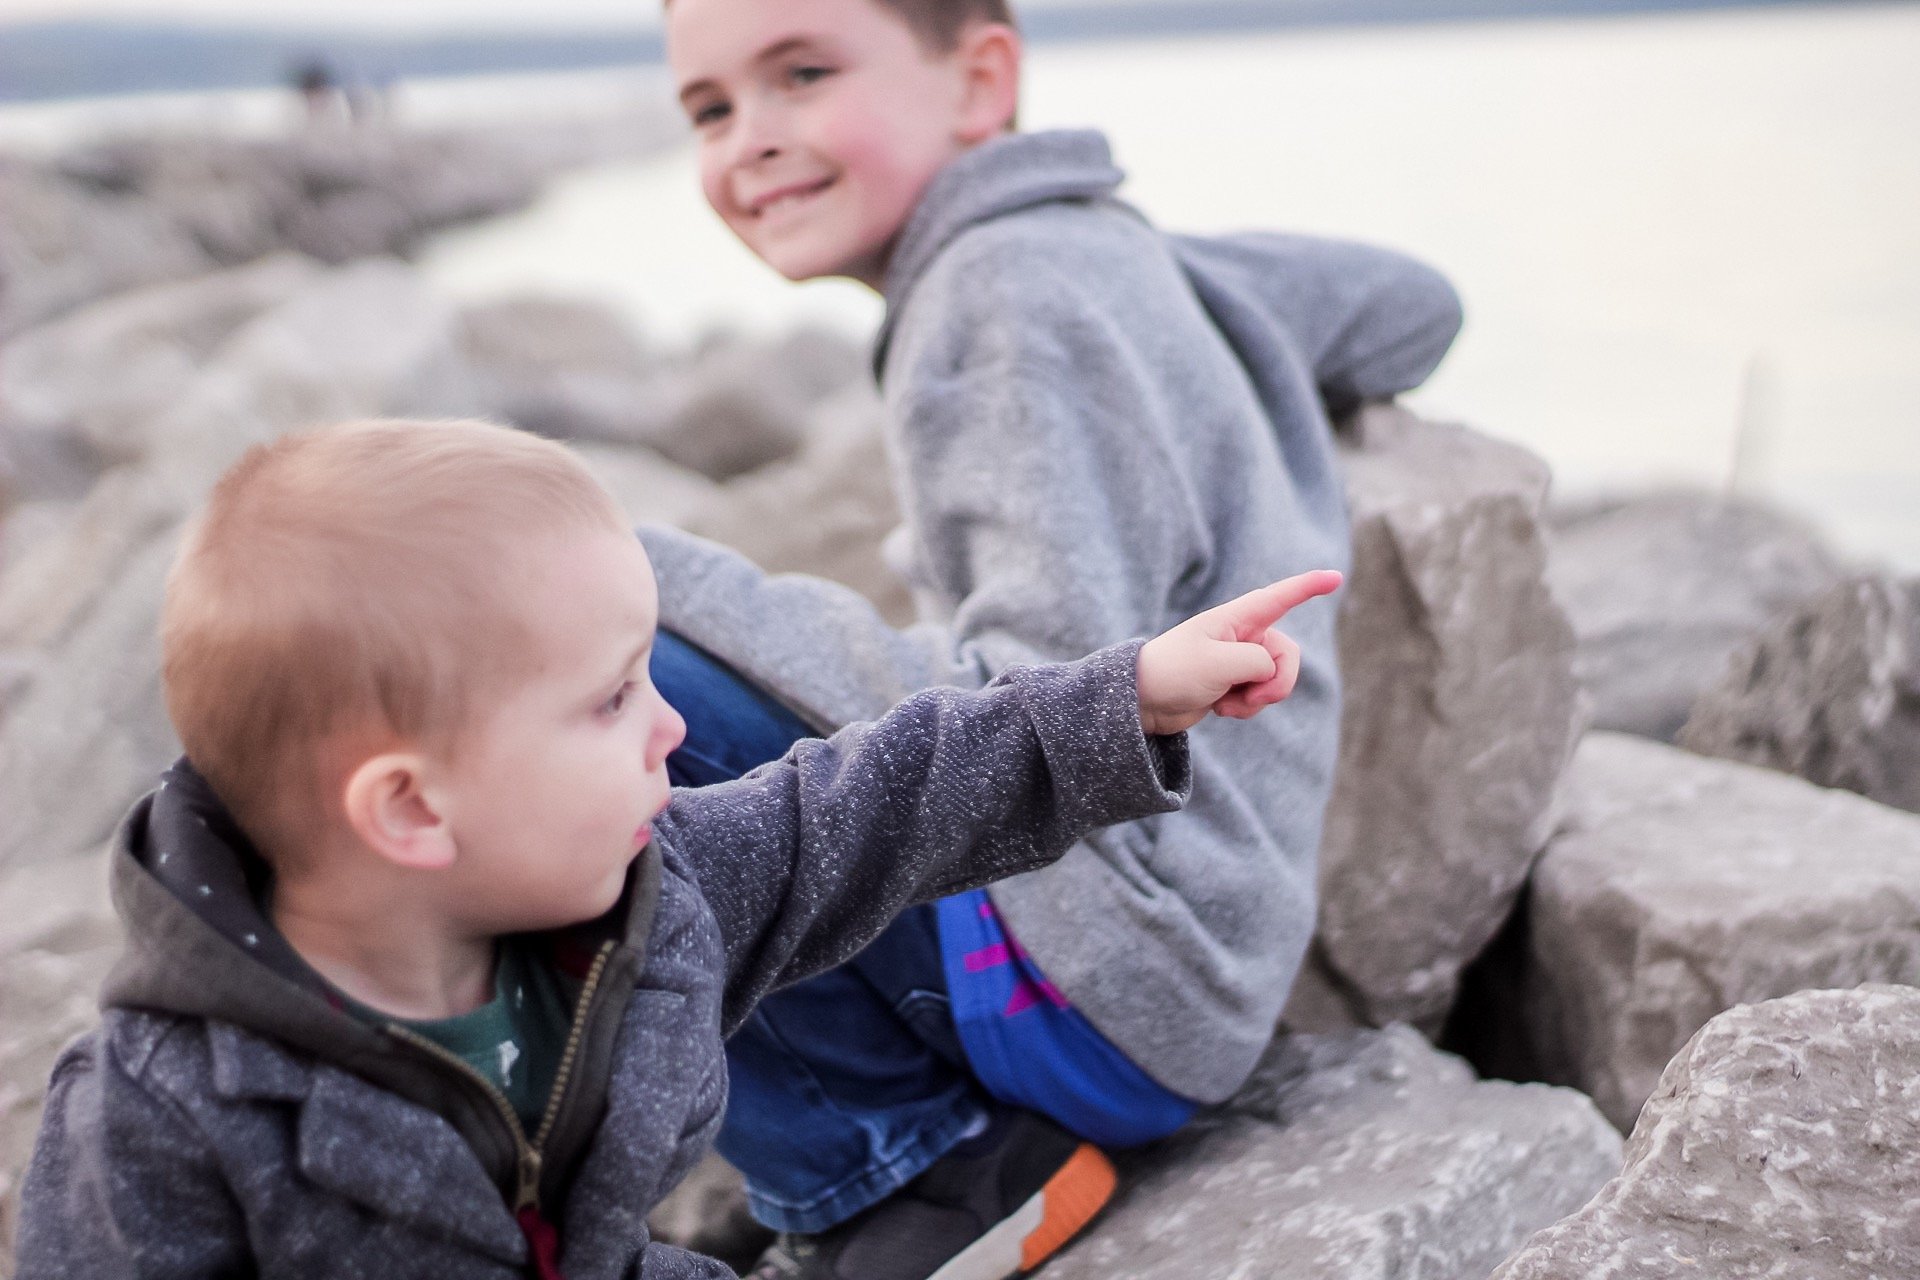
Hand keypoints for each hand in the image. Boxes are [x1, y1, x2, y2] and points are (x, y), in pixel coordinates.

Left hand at [1136, 571, 1343, 735]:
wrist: (1142, 702)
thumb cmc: (1173, 673)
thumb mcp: (1219, 664)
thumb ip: (1258, 663)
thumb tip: (1268, 672)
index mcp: (1236, 618)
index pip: (1279, 597)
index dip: (1308, 586)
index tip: (1336, 578)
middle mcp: (1241, 636)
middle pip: (1287, 656)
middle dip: (1278, 683)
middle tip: (1253, 698)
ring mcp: (1238, 660)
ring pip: (1276, 680)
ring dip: (1258, 700)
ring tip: (1226, 705)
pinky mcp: (1234, 683)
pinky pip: (1261, 696)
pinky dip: (1248, 707)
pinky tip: (1221, 708)